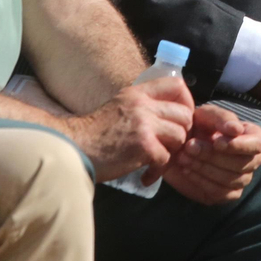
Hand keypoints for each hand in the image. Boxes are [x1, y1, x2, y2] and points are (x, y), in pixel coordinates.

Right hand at [63, 75, 193, 182]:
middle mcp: (143, 105)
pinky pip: (166, 159)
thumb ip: (142, 105)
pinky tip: (146, 176)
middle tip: (171, 146)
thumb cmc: (94, 133)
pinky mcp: (143, 147)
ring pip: (180, 136)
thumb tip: (167, 114)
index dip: (186, 101)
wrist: (73, 149)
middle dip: (183, 133)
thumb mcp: (119, 106)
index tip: (181, 118)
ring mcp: (144, 125)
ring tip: (157, 162)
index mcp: (138, 93)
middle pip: (185, 114)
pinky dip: (158, 171)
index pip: (177, 84)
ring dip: (172, 153)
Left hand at [163, 104, 260, 204]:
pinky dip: (201, 181)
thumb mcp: (208, 115)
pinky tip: (186, 169)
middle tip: (190, 146)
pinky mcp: (226, 194)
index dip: (239, 146)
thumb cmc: (199, 125)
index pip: (257, 145)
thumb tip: (236, 129)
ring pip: (230, 179)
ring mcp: (241, 179)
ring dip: (205, 168)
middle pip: (242, 164)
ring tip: (184, 157)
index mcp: (253, 137)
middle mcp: (252, 160)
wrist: (179, 145)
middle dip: (214, 156)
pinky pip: (219, 192)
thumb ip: (222, 119)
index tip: (216, 142)